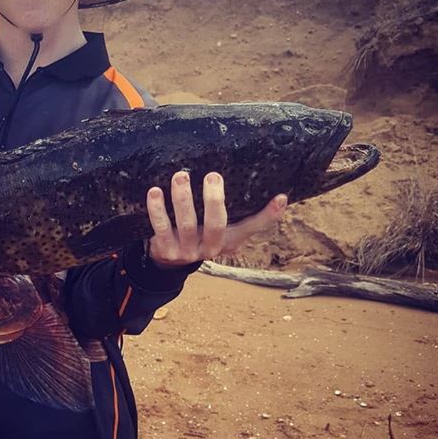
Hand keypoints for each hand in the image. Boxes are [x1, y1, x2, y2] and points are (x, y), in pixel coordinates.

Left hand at [146, 170, 286, 266]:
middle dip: (214, 200)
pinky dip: (157, 209)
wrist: (169, 263)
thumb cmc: (203, 236)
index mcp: (228, 240)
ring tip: (181, 176)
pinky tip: (155, 192)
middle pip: (216, 225)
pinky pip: (161, 227)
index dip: (267, 215)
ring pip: (187, 224)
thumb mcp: (228, 230)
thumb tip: (282, 198)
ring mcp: (187, 251)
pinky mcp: (165, 250)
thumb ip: (250, 217)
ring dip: (183, 199)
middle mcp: (209, 248)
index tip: (280, 197)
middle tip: (213, 175)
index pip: (251, 227)